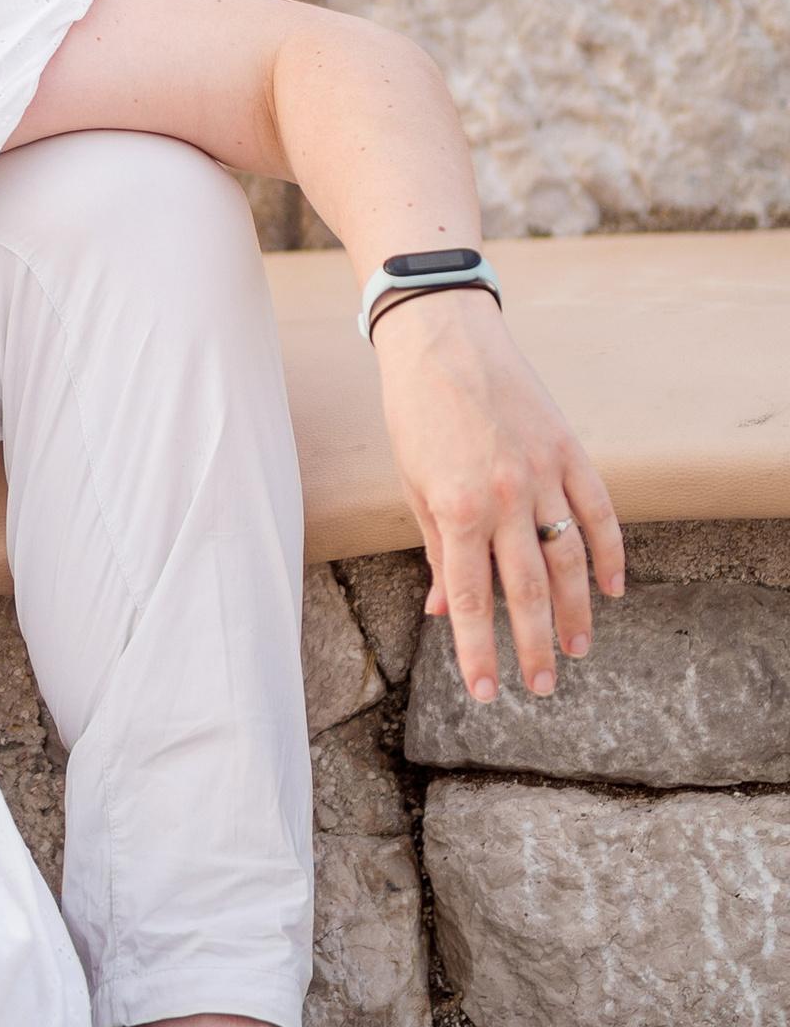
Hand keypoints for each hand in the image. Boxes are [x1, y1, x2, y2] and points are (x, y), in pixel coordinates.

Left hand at [372, 292, 623, 700]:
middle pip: (528, 589)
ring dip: (576, 612)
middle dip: (533, 645)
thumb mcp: (412, 482)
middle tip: (540, 686)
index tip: (487, 691)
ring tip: (576, 650)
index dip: (478, 650)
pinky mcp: (568, 449)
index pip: (470, 597)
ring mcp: (542, 471)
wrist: (442, 336)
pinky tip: (612, 589)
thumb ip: (435, 548)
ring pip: (570, 559)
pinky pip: (598, 511)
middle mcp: (504, 494)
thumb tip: (441, 610)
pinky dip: (610, 553)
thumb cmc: (415, 411)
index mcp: (455, 507)